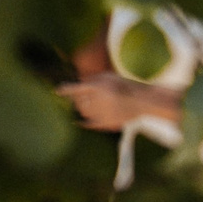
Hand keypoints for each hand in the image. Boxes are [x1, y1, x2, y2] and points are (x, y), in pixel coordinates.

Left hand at [59, 73, 177, 132]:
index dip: (65, 90)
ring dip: (84, 109)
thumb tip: (78, 84)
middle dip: (79, 100)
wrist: (145, 101)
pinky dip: (83, 123)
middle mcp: (98, 100)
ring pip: (83, 112)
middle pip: (79, 102)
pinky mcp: (106, 123)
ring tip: (93, 106)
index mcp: (99, 87)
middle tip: (84, 98)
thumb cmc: (128, 86)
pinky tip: (79, 123)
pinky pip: (89, 124)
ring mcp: (102, 112)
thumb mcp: (111, 77)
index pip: (76, 89)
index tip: (57, 91)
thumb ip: (94, 79)